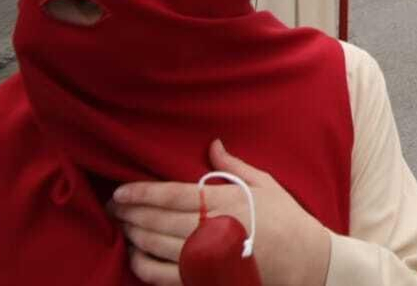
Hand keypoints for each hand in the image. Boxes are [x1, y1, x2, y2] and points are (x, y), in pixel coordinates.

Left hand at [110, 140, 330, 285]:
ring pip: (155, 246)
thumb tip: (213, 143)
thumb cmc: (285, 218)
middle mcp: (213, 228)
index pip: (172, 195)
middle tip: (113, 206)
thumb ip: (233, 165)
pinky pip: (161, 275)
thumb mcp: (265, 184)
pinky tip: (134, 253)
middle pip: (157, 220)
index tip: (121, 191)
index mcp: (227, 201)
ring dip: (133, 234)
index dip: (142, 193)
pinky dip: (141, 265)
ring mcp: (206, 258)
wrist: (303, 260)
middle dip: (130, 213)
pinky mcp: (203, 279)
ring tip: (122, 224)